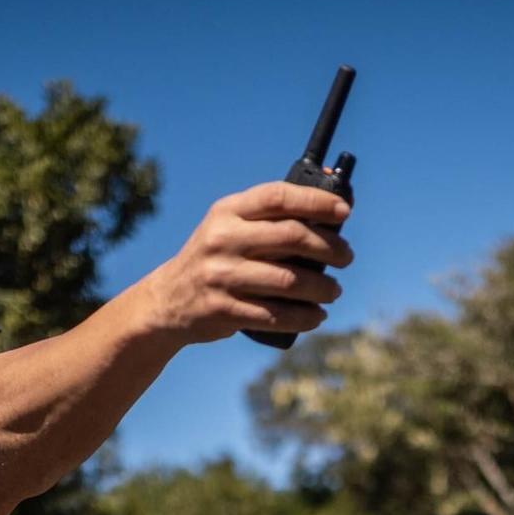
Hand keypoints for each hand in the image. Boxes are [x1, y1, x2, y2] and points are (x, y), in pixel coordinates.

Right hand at [141, 181, 354, 343]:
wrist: (167, 300)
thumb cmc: (215, 258)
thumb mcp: (229, 227)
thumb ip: (269, 217)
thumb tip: (333, 204)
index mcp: (227, 212)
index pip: (277, 197)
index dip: (315, 201)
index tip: (344, 210)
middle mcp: (222, 240)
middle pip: (290, 237)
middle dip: (328, 247)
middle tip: (346, 256)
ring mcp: (221, 276)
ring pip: (288, 281)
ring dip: (321, 287)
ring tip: (334, 290)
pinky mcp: (223, 310)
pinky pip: (275, 315)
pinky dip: (303, 317)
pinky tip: (317, 315)